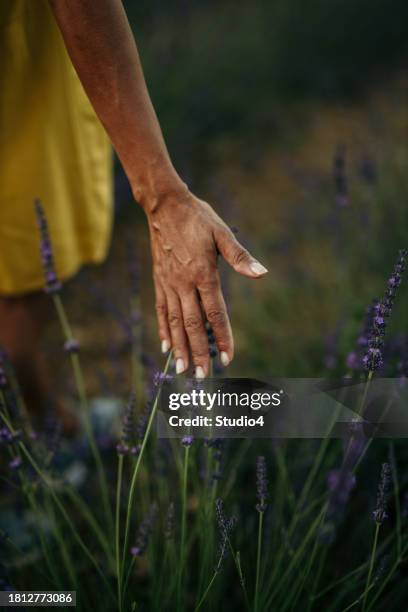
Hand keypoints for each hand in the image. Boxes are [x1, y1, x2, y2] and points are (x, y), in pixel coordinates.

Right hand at [146, 187, 267, 377]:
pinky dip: (164, 330)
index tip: (227, 358)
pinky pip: (161, 310)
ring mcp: (169, 284)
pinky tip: (167, 346)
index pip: (215, 314)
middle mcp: (184, 284)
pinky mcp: (159, 281)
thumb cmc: (197, 217)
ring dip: (180, 348)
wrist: (164, 205)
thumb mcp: (222, 233)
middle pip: (192, 325)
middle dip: (198, 352)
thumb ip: (240, 257)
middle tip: (202, 376)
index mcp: (203, 274)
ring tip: (183, 370)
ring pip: (174, 322)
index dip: (222, 337)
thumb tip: (261, 274)